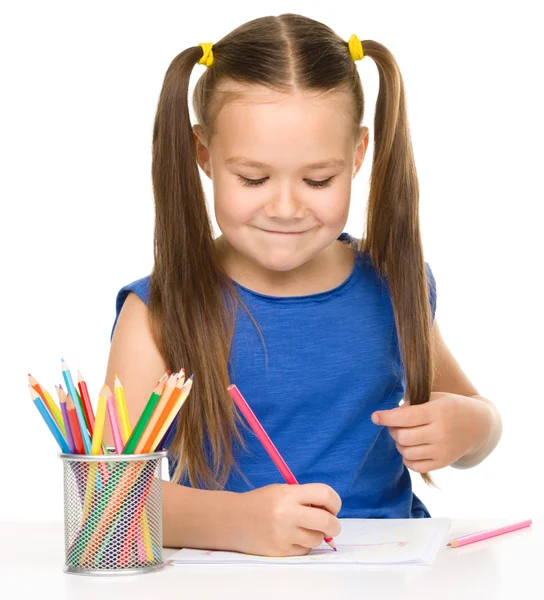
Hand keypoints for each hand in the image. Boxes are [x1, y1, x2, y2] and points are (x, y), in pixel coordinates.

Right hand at [237, 483, 341, 556]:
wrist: (233, 520)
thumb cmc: (261, 502)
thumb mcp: (282, 491)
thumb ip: (305, 498)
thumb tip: (330, 512)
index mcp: (288, 494)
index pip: (325, 495)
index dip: (335, 502)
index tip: (332, 506)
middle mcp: (287, 514)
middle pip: (327, 522)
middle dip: (334, 524)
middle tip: (331, 524)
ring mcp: (284, 535)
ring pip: (317, 539)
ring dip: (317, 534)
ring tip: (304, 528)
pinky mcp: (280, 552)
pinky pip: (304, 550)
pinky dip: (304, 544)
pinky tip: (292, 536)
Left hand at [371, 392, 490, 471]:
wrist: (478, 425)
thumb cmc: (451, 406)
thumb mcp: (435, 397)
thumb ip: (413, 404)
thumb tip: (392, 415)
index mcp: (437, 412)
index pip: (405, 417)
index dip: (386, 417)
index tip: (374, 416)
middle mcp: (440, 433)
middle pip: (403, 437)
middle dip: (392, 430)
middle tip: (393, 425)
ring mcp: (442, 450)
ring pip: (407, 453)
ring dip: (399, 444)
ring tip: (404, 435)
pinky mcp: (443, 463)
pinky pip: (416, 466)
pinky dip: (407, 458)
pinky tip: (410, 448)